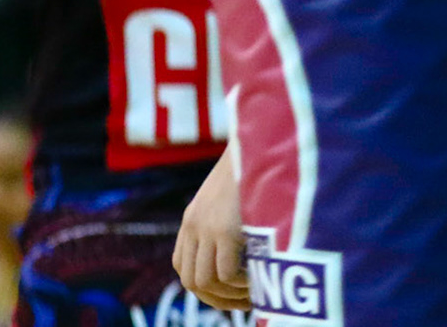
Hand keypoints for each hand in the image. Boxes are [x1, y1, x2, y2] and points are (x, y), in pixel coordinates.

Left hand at [173, 143, 249, 311]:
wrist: (259, 143)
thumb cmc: (257, 173)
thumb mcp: (233, 200)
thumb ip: (228, 225)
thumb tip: (245, 259)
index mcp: (193, 219)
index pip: (183, 267)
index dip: (206, 289)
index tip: (232, 295)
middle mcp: (194, 225)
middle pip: (190, 281)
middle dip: (218, 301)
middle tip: (246, 303)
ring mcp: (207, 228)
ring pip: (205, 282)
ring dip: (232, 296)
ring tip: (257, 292)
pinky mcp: (225, 229)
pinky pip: (226, 274)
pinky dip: (243, 286)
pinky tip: (263, 277)